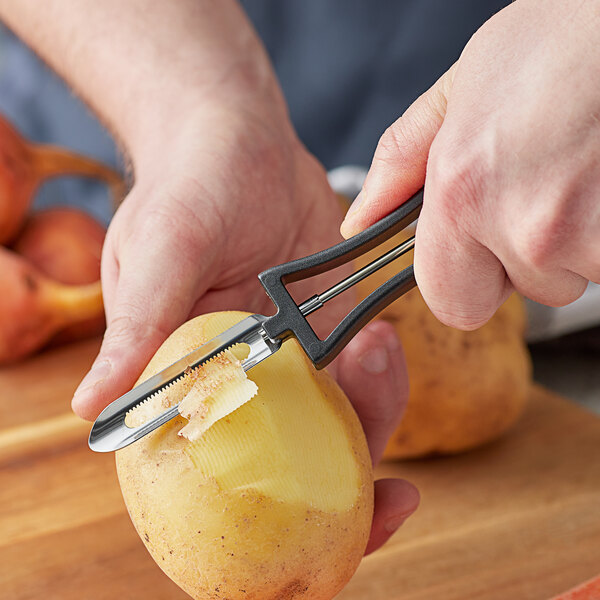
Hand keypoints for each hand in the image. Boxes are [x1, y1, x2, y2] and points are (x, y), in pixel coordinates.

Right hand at [71, 101, 417, 551]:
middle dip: (351, 493)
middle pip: (295, 472)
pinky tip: (380, 332)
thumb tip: (94, 410)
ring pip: (341, 426)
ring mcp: (287, 362)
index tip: (329, 545)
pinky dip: (383, 370)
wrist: (237, 141)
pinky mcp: (325, 330)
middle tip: (394, 496)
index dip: (270, 535)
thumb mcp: (157, 250)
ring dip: (374, 411)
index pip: (216, 483)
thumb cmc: (184, 188)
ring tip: (372, 347)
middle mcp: (237, 386)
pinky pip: (366, 374)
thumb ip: (139, 328)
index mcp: (182, 385)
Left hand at [341, 0, 599, 329]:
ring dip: (573, 240)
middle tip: (539, 189)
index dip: (465, 280)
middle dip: (525, 256)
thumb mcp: (461, 89)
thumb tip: (363, 219)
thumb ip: (401, 164)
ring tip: (577, 172)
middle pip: (520, 291)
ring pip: (571, 276)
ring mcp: (588, 237)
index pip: (451, 304)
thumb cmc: (566, 35)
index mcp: (464, 194)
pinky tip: (599, 180)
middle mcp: (526, 227)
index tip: (475, 251)